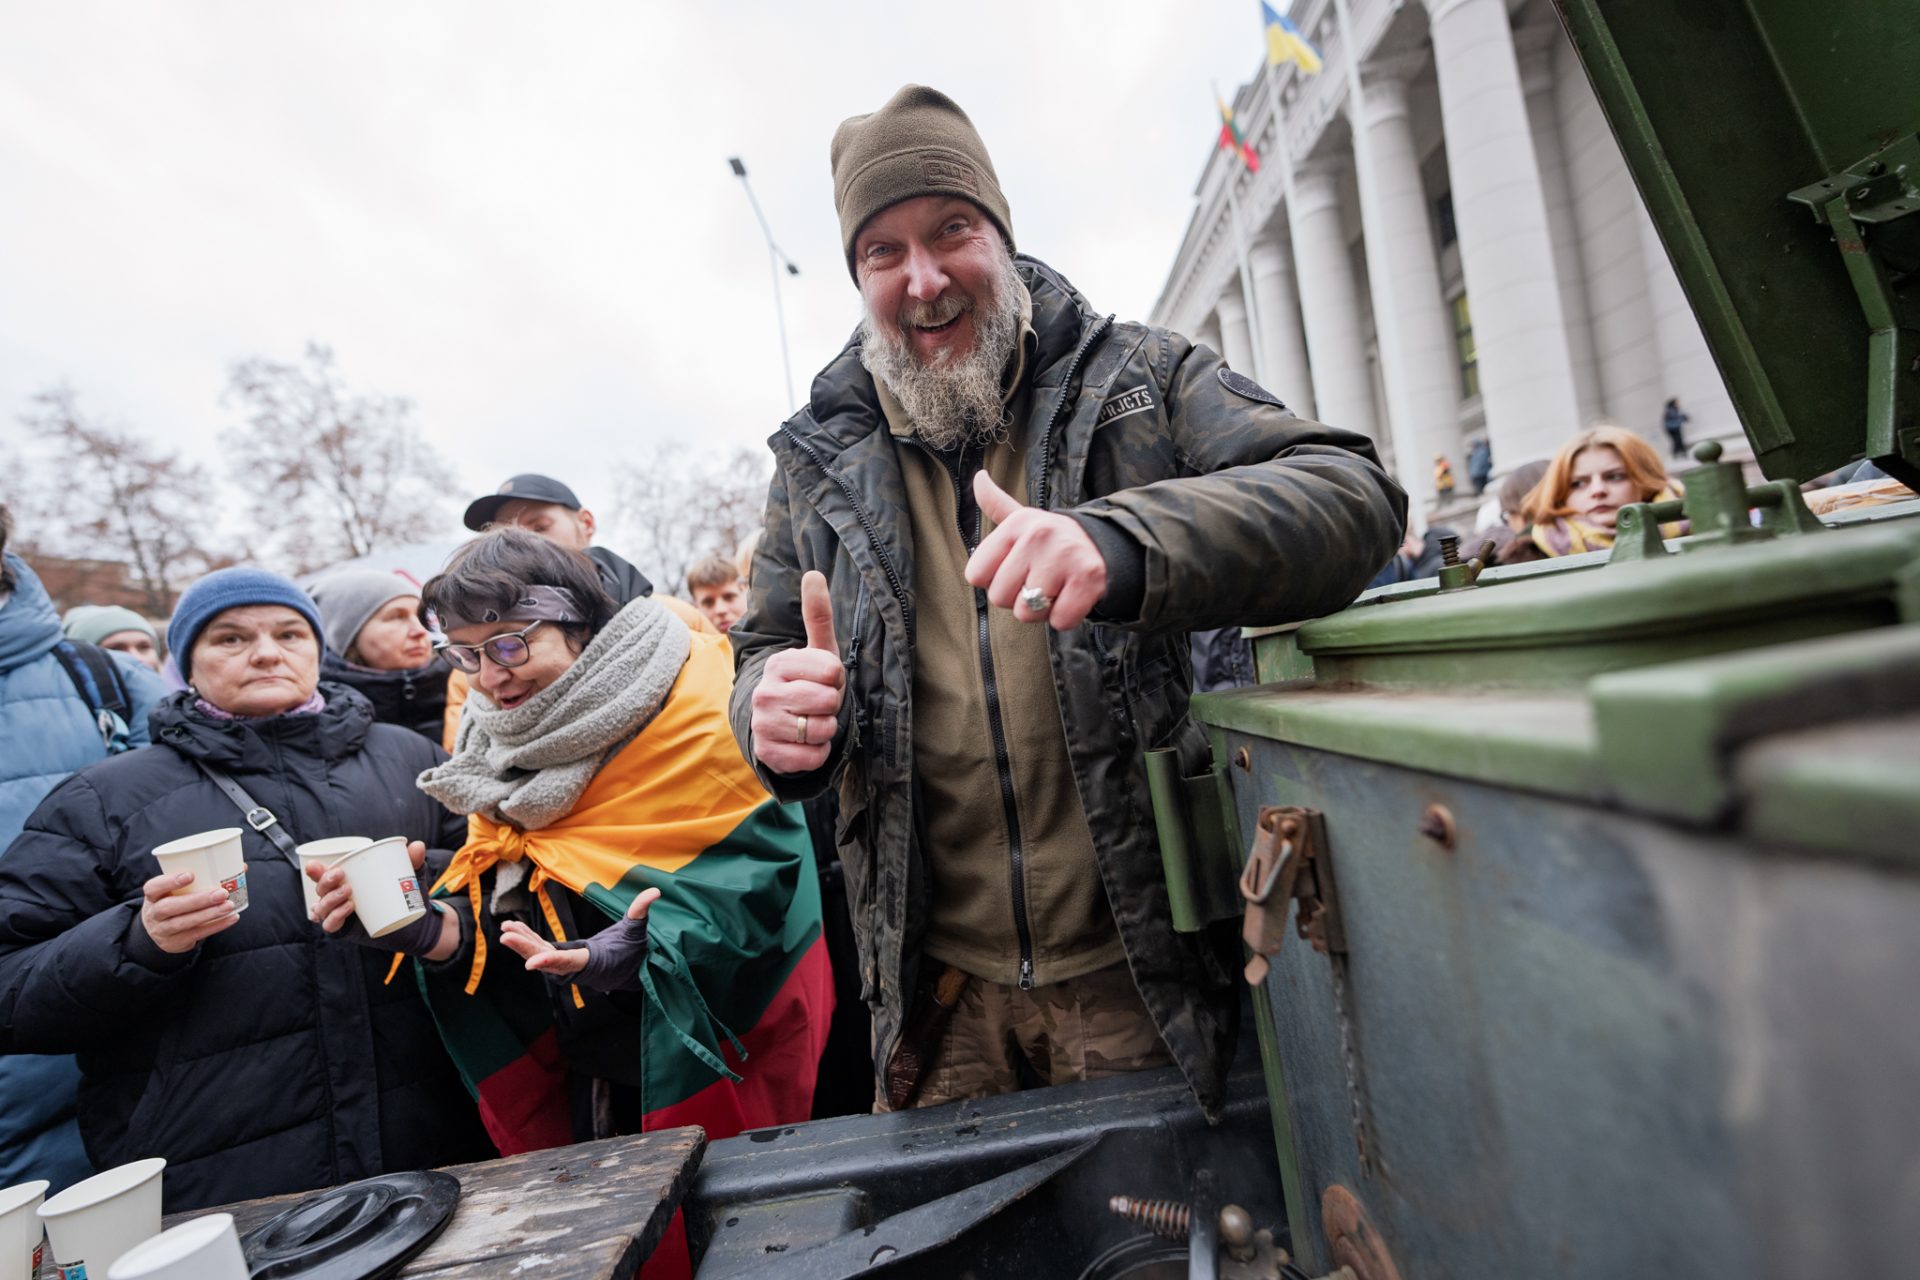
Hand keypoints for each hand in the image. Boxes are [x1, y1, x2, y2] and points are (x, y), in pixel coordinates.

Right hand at [140, 869, 242, 954]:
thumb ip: (202, 877)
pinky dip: (216, 926)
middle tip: (222, 893)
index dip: (169, 881)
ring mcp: (162, 930)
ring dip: (209, 914)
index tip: (191, 875)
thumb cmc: (175, 901)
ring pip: (183, 922)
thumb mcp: (177, 890)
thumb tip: (241, 866)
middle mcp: (154, 913)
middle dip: (198, 900)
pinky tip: (232, 918)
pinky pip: (196, 934)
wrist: (159, 932)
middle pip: (170, 907)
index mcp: (153, 896)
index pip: (153, 887)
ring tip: (229, 905)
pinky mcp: (175, 942)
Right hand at [311, 840, 426, 932]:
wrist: (417, 922)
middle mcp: (339, 897)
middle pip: (320, 890)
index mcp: (347, 881)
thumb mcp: (411, 876)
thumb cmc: (408, 895)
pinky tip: (346, 910)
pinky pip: (331, 926)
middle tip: (341, 875)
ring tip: (349, 894)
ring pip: (322, 908)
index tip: (314, 865)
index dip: (315, 870)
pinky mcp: (347, 930)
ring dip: (329, 900)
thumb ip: (413, 861)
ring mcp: (341, 914)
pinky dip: (334, 918)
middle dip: (324, 882)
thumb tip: (418, 845)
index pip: (324, 875)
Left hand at [499, 887, 660, 980]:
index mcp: (592, 962)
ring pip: (539, 954)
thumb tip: (655, 891)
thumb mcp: (637, 932)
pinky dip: (527, 938)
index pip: (568, 962)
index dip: (550, 961)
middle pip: (545, 959)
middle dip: (525, 948)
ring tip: (505, 929)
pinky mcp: (562, 957)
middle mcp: (575, 966)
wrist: (630, 969)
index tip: (530, 964)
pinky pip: (541, 948)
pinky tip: (513, 927)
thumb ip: (641, 911)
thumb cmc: (634, 952)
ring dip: (522, 942)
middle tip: (505, 936)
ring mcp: (566, 963)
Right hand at [750, 570, 844, 774]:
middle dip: (832, 706)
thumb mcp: (816, 651)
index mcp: (779, 663)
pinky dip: (819, 753)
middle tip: (818, 705)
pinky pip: (814, 757)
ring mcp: (762, 723)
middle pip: (828, 701)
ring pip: (822, 730)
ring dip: (826, 730)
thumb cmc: (806, 685)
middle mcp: (765, 691)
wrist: (778, 728)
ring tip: (812, 722)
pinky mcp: (767, 753)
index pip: (832, 670)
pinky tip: (806, 743)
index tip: (824, 680)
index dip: (837, 679)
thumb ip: (818, 615)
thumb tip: (814, 573)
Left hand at [964, 471, 1107, 628]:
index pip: (976, 575)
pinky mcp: (1088, 578)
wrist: (1105, 544)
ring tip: (1057, 587)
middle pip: (999, 598)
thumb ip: (996, 504)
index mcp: (1016, 524)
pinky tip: (1073, 596)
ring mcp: (1064, 556)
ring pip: (1027, 613)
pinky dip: (1065, 617)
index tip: (1016, 569)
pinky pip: (1059, 621)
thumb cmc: (1053, 540)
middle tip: (1040, 580)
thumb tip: (979, 477)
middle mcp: (1038, 535)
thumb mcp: (1024, 520)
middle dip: (1018, 598)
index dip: (995, 580)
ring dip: (1042, 610)